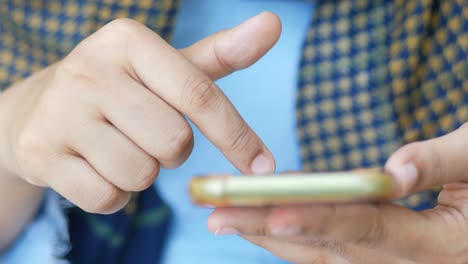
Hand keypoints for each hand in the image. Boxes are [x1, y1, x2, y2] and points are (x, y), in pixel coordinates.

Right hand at [0, 13, 280, 213]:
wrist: (40, 108)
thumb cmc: (122, 88)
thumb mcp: (167, 68)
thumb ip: (222, 53)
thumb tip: (273, 23)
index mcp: (127, 40)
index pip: (199, 94)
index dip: (236, 135)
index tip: (263, 164)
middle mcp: (89, 68)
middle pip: (174, 142)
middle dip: (173, 151)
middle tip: (148, 133)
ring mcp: (59, 111)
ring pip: (141, 174)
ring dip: (142, 172)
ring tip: (118, 147)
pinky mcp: (39, 152)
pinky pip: (108, 198)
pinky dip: (114, 194)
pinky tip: (96, 166)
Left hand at [208, 124, 467, 263]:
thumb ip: (441, 162)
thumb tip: (392, 168)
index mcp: (441, 245)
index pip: (367, 228)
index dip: (319, 219)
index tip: (273, 210)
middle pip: (330, 246)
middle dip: (270, 228)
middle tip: (217, 214)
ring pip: (322, 255)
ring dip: (271, 236)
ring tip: (224, 219)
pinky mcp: (381, 257)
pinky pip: (330, 253)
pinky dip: (294, 238)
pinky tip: (263, 224)